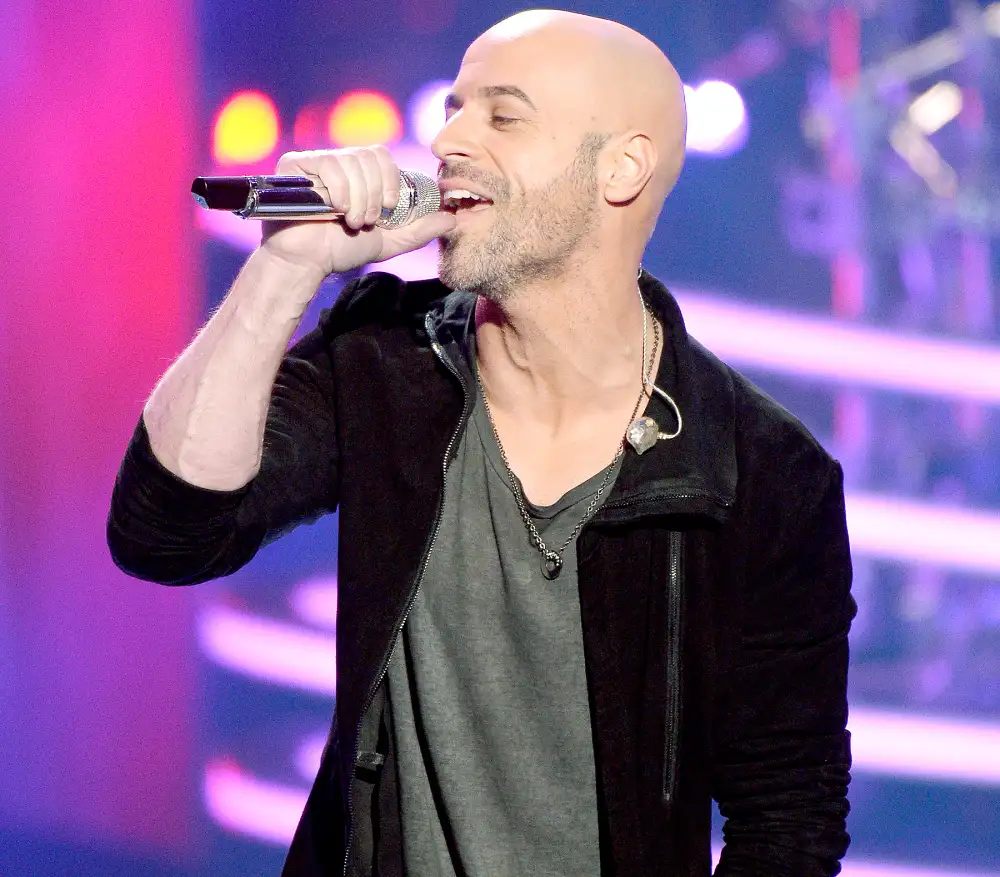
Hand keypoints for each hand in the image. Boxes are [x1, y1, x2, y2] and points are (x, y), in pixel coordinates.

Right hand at [259, 147, 456, 277]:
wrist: (307, 263)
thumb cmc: (342, 250)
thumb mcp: (388, 242)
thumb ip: (418, 231)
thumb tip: (451, 219)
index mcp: (359, 174)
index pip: (382, 157)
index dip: (391, 180)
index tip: (390, 208)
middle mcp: (339, 163)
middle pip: (369, 156)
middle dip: (376, 192)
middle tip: (368, 220)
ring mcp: (316, 162)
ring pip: (352, 160)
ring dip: (359, 197)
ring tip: (352, 220)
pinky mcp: (295, 165)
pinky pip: (328, 162)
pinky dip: (339, 189)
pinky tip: (336, 209)